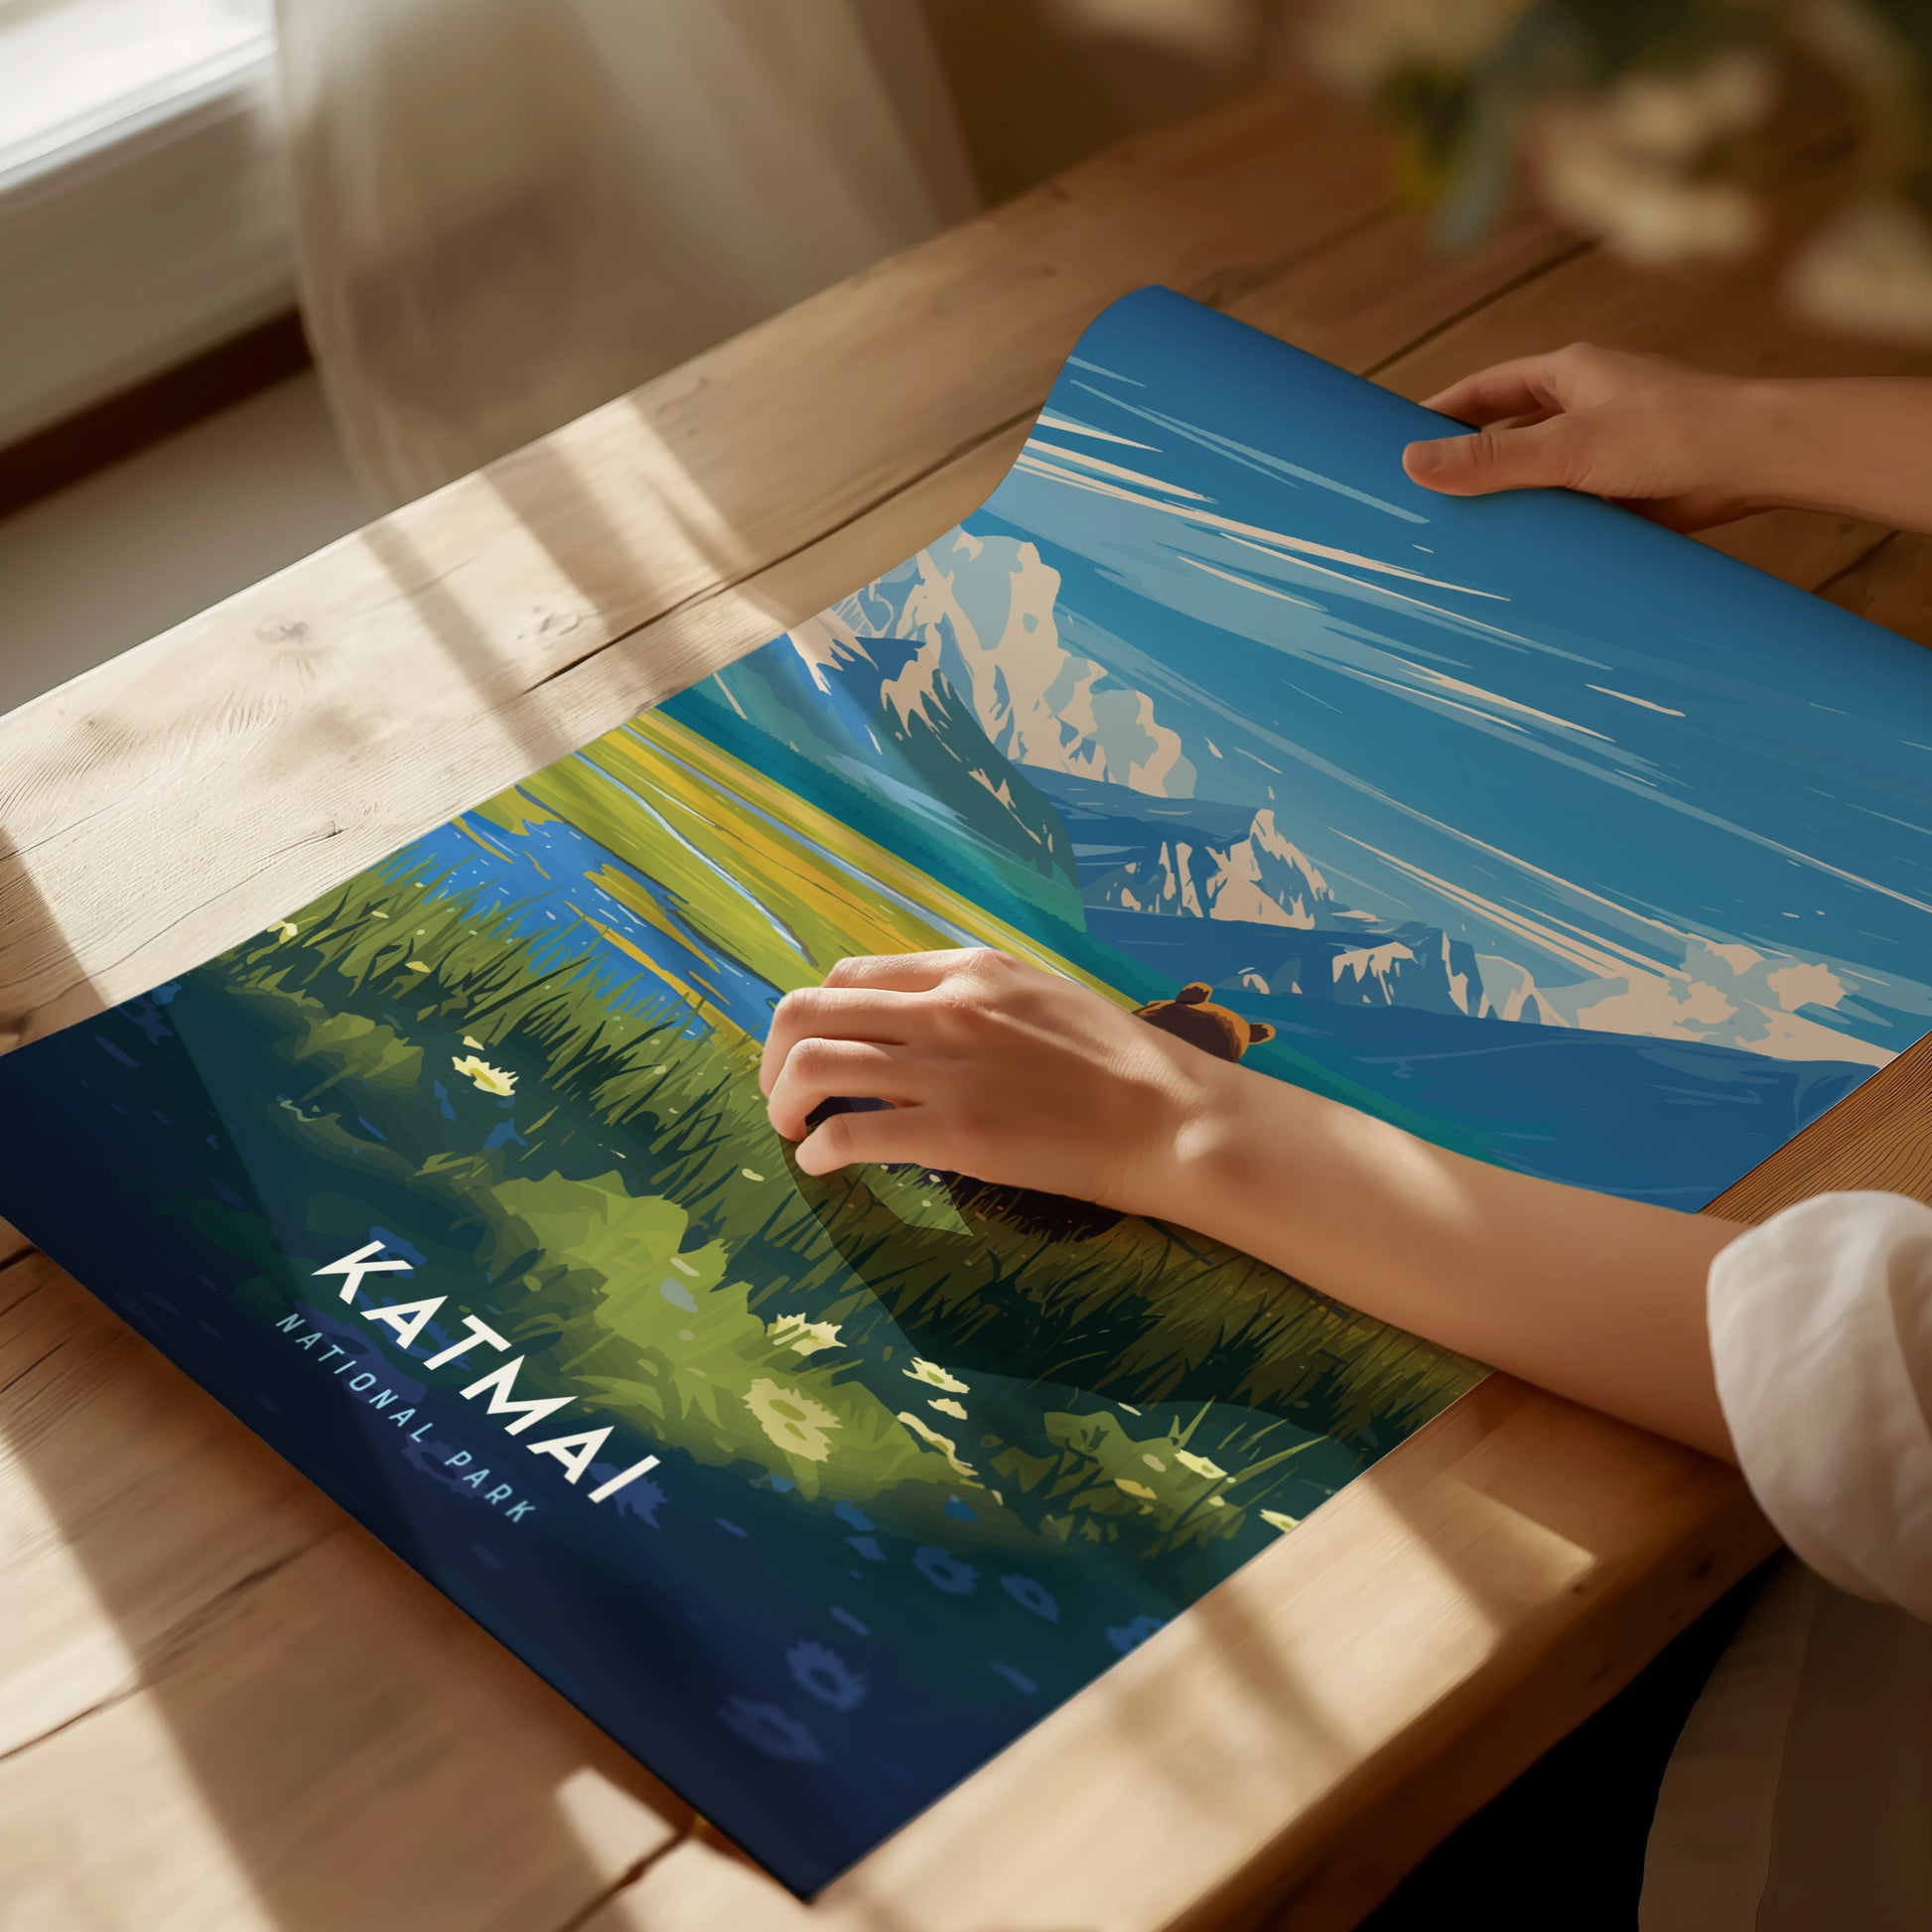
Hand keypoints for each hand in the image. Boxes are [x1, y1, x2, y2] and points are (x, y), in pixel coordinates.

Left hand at [760, 948, 1227, 1210]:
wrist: (1169, 1116)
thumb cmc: (1117, 1062)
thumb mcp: (1040, 995)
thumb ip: (974, 999)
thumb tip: (915, 1023)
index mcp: (967, 969)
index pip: (850, 975)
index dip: (817, 1015)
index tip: (815, 1049)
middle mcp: (944, 1007)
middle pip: (808, 1010)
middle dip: (776, 1055)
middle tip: (782, 1093)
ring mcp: (945, 1068)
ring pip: (812, 1064)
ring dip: (784, 1101)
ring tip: (792, 1129)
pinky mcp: (953, 1133)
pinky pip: (848, 1132)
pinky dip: (818, 1150)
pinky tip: (822, 1164)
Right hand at [1401, 342, 1767, 530]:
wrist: (1760, 461)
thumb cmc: (1674, 432)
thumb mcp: (1568, 446)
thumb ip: (1491, 459)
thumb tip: (1411, 464)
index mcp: (1569, 374)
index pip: (1485, 389)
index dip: (1440, 413)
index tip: (1398, 442)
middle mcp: (1587, 407)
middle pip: (1509, 434)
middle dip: (1469, 464)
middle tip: (1421, 500)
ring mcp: (1608, 451)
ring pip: (1540, 477)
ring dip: (1509, 502)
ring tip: (1460, 538)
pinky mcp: (1629, 492)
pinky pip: (1572, 510)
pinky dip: (1547, 530)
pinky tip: (1521, 558)